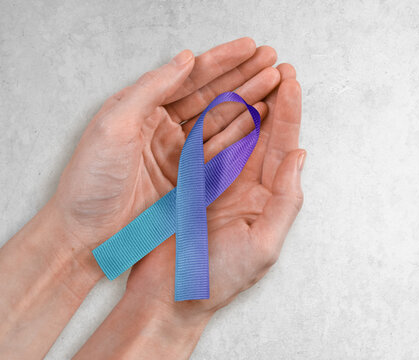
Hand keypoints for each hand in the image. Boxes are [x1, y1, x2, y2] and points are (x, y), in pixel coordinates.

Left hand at [50, 37, 280, 253]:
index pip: (188, 77)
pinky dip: (243, 134)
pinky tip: (262, 118)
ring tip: (275, 84)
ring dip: (248, 100)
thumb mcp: (114, 125)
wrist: (84, 234)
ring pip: (220, 119)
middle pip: (210, 94)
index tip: (250, 48)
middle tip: (273, 61)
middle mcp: (161, 125)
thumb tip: (185, 59)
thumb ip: (151, 89)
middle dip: (243, 76)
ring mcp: (177, 152)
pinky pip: (221, 150)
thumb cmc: (89, 181)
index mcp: (141, 107)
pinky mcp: (187, 177)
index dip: (222, 61)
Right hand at [123, 63, 304, 316]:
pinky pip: (204, 145)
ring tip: (255, 75)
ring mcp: (217, 183)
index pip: (282, 148)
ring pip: (235, 134)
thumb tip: (299, 156)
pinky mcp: (190, 183)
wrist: (171, 298)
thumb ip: (285, 201)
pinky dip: (212, 122)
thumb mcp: (264, 245)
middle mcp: (246, 186)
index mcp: (267, 199)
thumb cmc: (219, 278)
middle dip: (273, 100)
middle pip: (263, 134)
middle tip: (279, 68)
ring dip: (245, 104)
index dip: (289, 114)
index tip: (291, 83)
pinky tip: (219, 100)